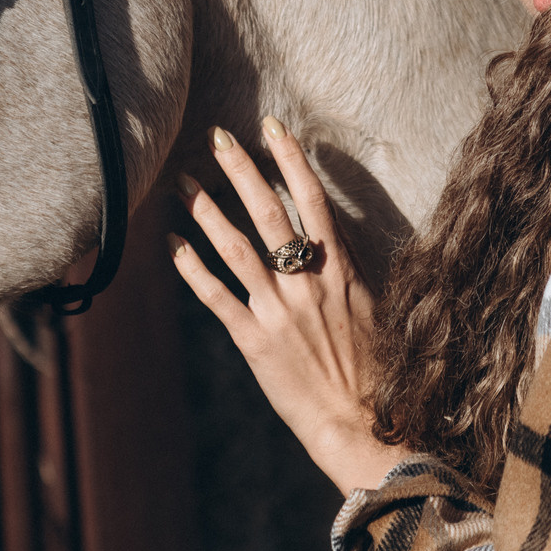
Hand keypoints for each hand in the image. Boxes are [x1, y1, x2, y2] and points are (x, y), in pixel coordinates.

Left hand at [171, 119, 400, 493]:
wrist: (361, 424)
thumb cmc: (377, 371)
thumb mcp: (373, 309)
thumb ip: (347, 269)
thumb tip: (332, 234)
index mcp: (340, 270)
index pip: (312, 199)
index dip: (290, 159)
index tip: (271, 126)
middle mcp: (306, 283)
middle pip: (267, 211)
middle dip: (238, 169)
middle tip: (215, 138)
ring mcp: (277, 311)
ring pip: (233, 247)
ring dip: (205, 210)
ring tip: (181, 182)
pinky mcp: (253, 341)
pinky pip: (215, 297)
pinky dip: (191, 268)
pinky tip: (172, 244)